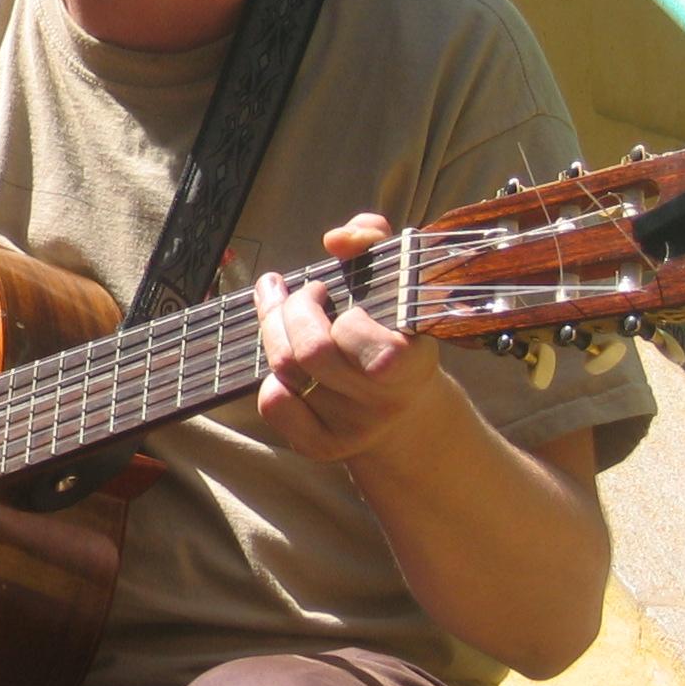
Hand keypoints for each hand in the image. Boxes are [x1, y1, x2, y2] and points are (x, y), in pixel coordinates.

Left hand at [254, 214, 449, 467]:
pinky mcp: (321, 446)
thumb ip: (373, 241)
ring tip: (281, 307)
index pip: (369, 344)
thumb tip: (337, 240)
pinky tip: (284, 359)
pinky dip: (271, 377)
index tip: (336, 290)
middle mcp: (384, 402)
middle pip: (311, 353)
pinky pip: (274, 404)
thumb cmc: (393, 328)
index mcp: (413, 364)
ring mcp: (351, 429)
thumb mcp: (396, 281)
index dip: (346, 316)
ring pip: (286, 372)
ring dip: (274, 331)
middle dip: (293, 310)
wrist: (405, 406)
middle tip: (301, 292)